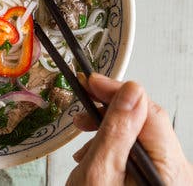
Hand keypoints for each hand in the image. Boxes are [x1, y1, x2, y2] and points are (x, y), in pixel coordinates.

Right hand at [67, 73, 192, 184]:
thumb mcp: (100, 171)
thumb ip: (118, 131)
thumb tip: (131, 91)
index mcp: (169, 171)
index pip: (149, 113)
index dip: (118, 92)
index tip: (90, 82)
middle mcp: (176, 172)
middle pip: (147, 122)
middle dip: (110, 110)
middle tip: (82, 109)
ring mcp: (166, 176)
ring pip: (140, 133)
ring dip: (109, 126)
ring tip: (83, 134)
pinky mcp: (155, 179)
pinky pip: (138, 148)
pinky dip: (113, 142)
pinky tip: (94, 150)